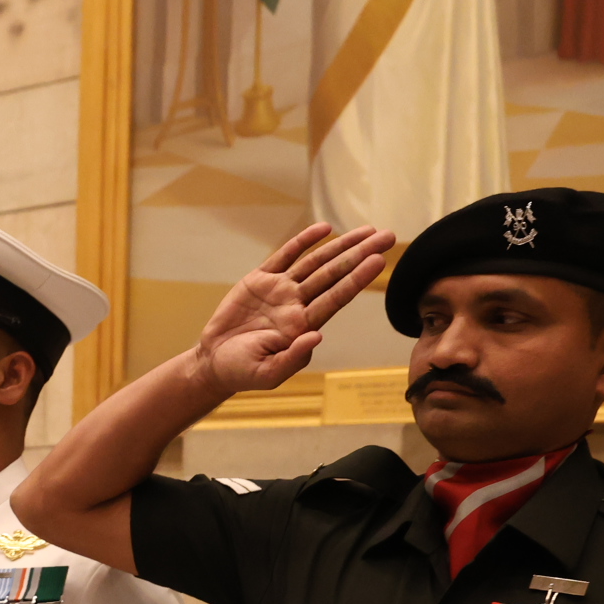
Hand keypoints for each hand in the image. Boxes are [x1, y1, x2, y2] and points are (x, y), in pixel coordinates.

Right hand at [190, 223, 395, 396]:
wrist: (214, 362)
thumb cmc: (243, 372)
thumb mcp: (268, 374)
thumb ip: (293, 357)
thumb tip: (317, 335)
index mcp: (303, 326)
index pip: (336, 297)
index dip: (356, 278)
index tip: (378, 261)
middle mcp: (297, 304)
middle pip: (334, 273)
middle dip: (361, 253)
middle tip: (388, 236)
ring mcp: (280, 290)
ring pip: (316, 262)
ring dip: (342, 245)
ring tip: (368, 230)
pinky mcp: (260, 281)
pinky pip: (285, 256)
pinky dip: (304, 241)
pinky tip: (324, 229)